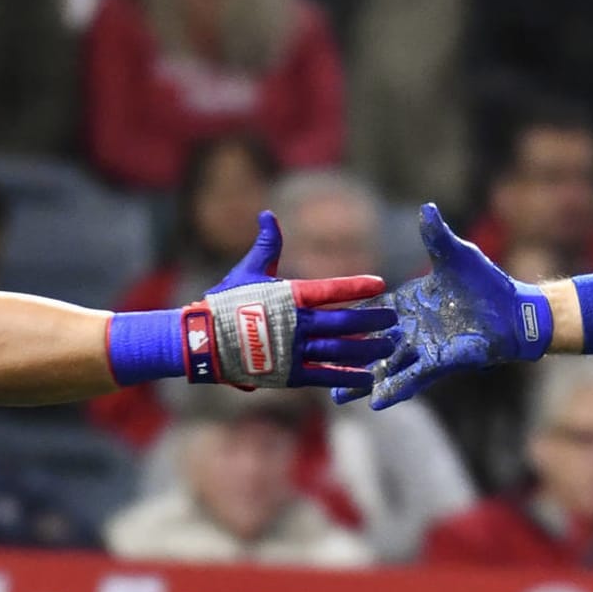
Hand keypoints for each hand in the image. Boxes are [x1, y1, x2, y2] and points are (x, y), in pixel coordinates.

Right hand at [182, 211, 396, 389]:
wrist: (200, 340)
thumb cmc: (224, 302)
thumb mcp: (248, 270)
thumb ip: (267, 245)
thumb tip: (268, 213)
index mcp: (289, 296)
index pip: (330, 289)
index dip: (356, 286)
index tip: (379, 284)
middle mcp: (295, 323)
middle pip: (342, 322)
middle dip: (371, 320)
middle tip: (393, 320)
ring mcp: (292, 350)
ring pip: (338, 350)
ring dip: (366, 349)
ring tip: (388, 347)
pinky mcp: (287, 374)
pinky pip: (323, 376)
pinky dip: (347, 377)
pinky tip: (369, 378)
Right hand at [336, 203, 553, 409]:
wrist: (513, 311)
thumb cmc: (485, 282)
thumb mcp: (456, 255)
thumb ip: (437, 236)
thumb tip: (427, 208)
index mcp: (407, 304)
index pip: (370, 310)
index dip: (346, 315)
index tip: (317, 321)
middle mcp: (409, 329)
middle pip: (368, 344)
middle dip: (344, 355)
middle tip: (314, 365)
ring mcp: (422, 348)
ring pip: (384, 367)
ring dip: (362, 380)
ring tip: (336, 396)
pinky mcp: (439, 363)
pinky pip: (412, 377)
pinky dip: (394, 388)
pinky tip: (375, 401)